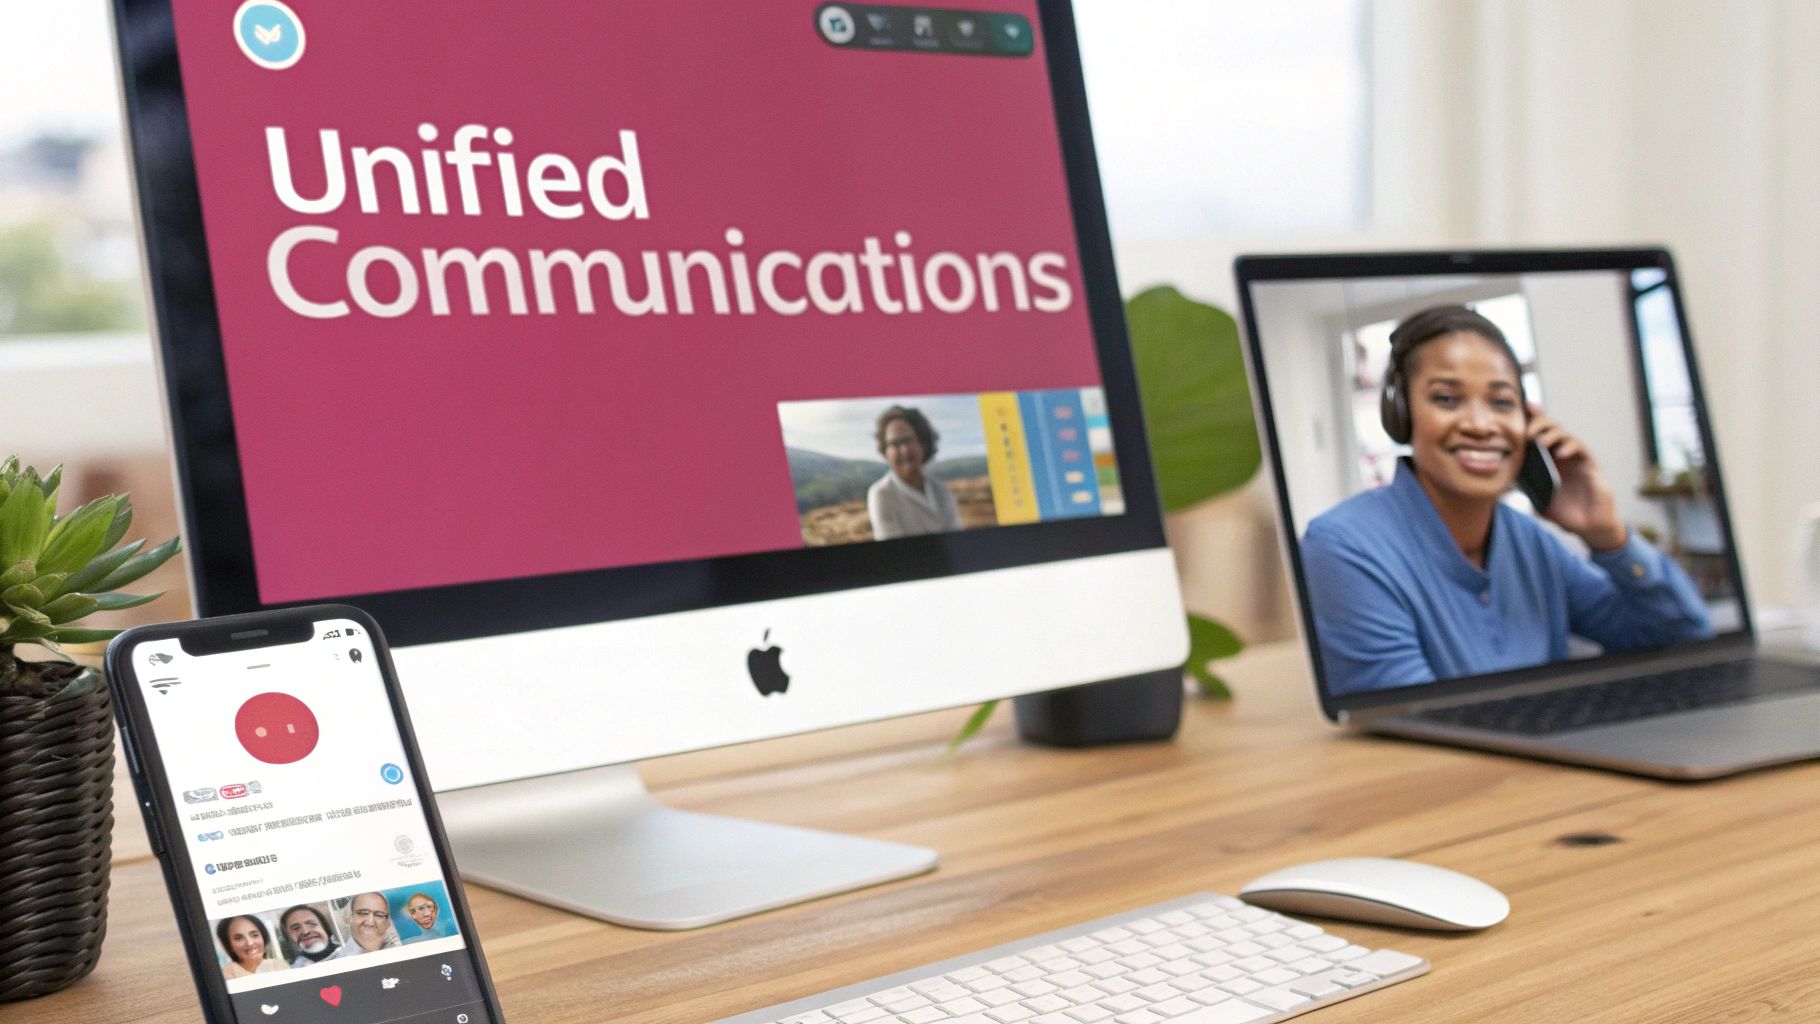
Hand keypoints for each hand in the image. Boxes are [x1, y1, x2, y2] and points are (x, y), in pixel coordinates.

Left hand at [1528, 402, 1626, 550]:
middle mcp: (1559, 454)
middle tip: (1526, 432)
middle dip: (1537, 424)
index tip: (1517, 412)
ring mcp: (1575, 457)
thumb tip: (1509, 478)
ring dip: (1550, 435)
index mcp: (1545, 460)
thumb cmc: (1564, 513)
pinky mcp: (1589, 463)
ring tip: (1539, 442)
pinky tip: (1560, 453)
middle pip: (1549, 428)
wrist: (1588, 526)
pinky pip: (1579, 448)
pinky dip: (1568, 448)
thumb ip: (1527, 488)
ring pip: (1563, 434)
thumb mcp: (1539, 501)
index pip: (1536, 435)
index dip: (1528, 421)